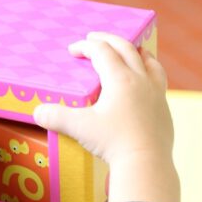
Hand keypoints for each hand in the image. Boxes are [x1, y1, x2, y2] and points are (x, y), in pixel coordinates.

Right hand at [33, 32, 172, 164]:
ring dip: (135, 51)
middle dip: (108, 40)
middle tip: (94, 38)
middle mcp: (141, 80)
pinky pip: (158, 81)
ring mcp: (156, 93)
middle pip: (126, 48)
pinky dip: (148, 73)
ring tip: (129, 50)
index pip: (102, 52)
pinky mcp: (163, 109)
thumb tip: (38, 112)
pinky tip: (144, 82)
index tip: (73, 50)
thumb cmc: (114, 143)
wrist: (146, 163)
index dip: (85, 46)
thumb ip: (56, 117)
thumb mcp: (80, 129)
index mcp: (120, 79)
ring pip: (148, 61)